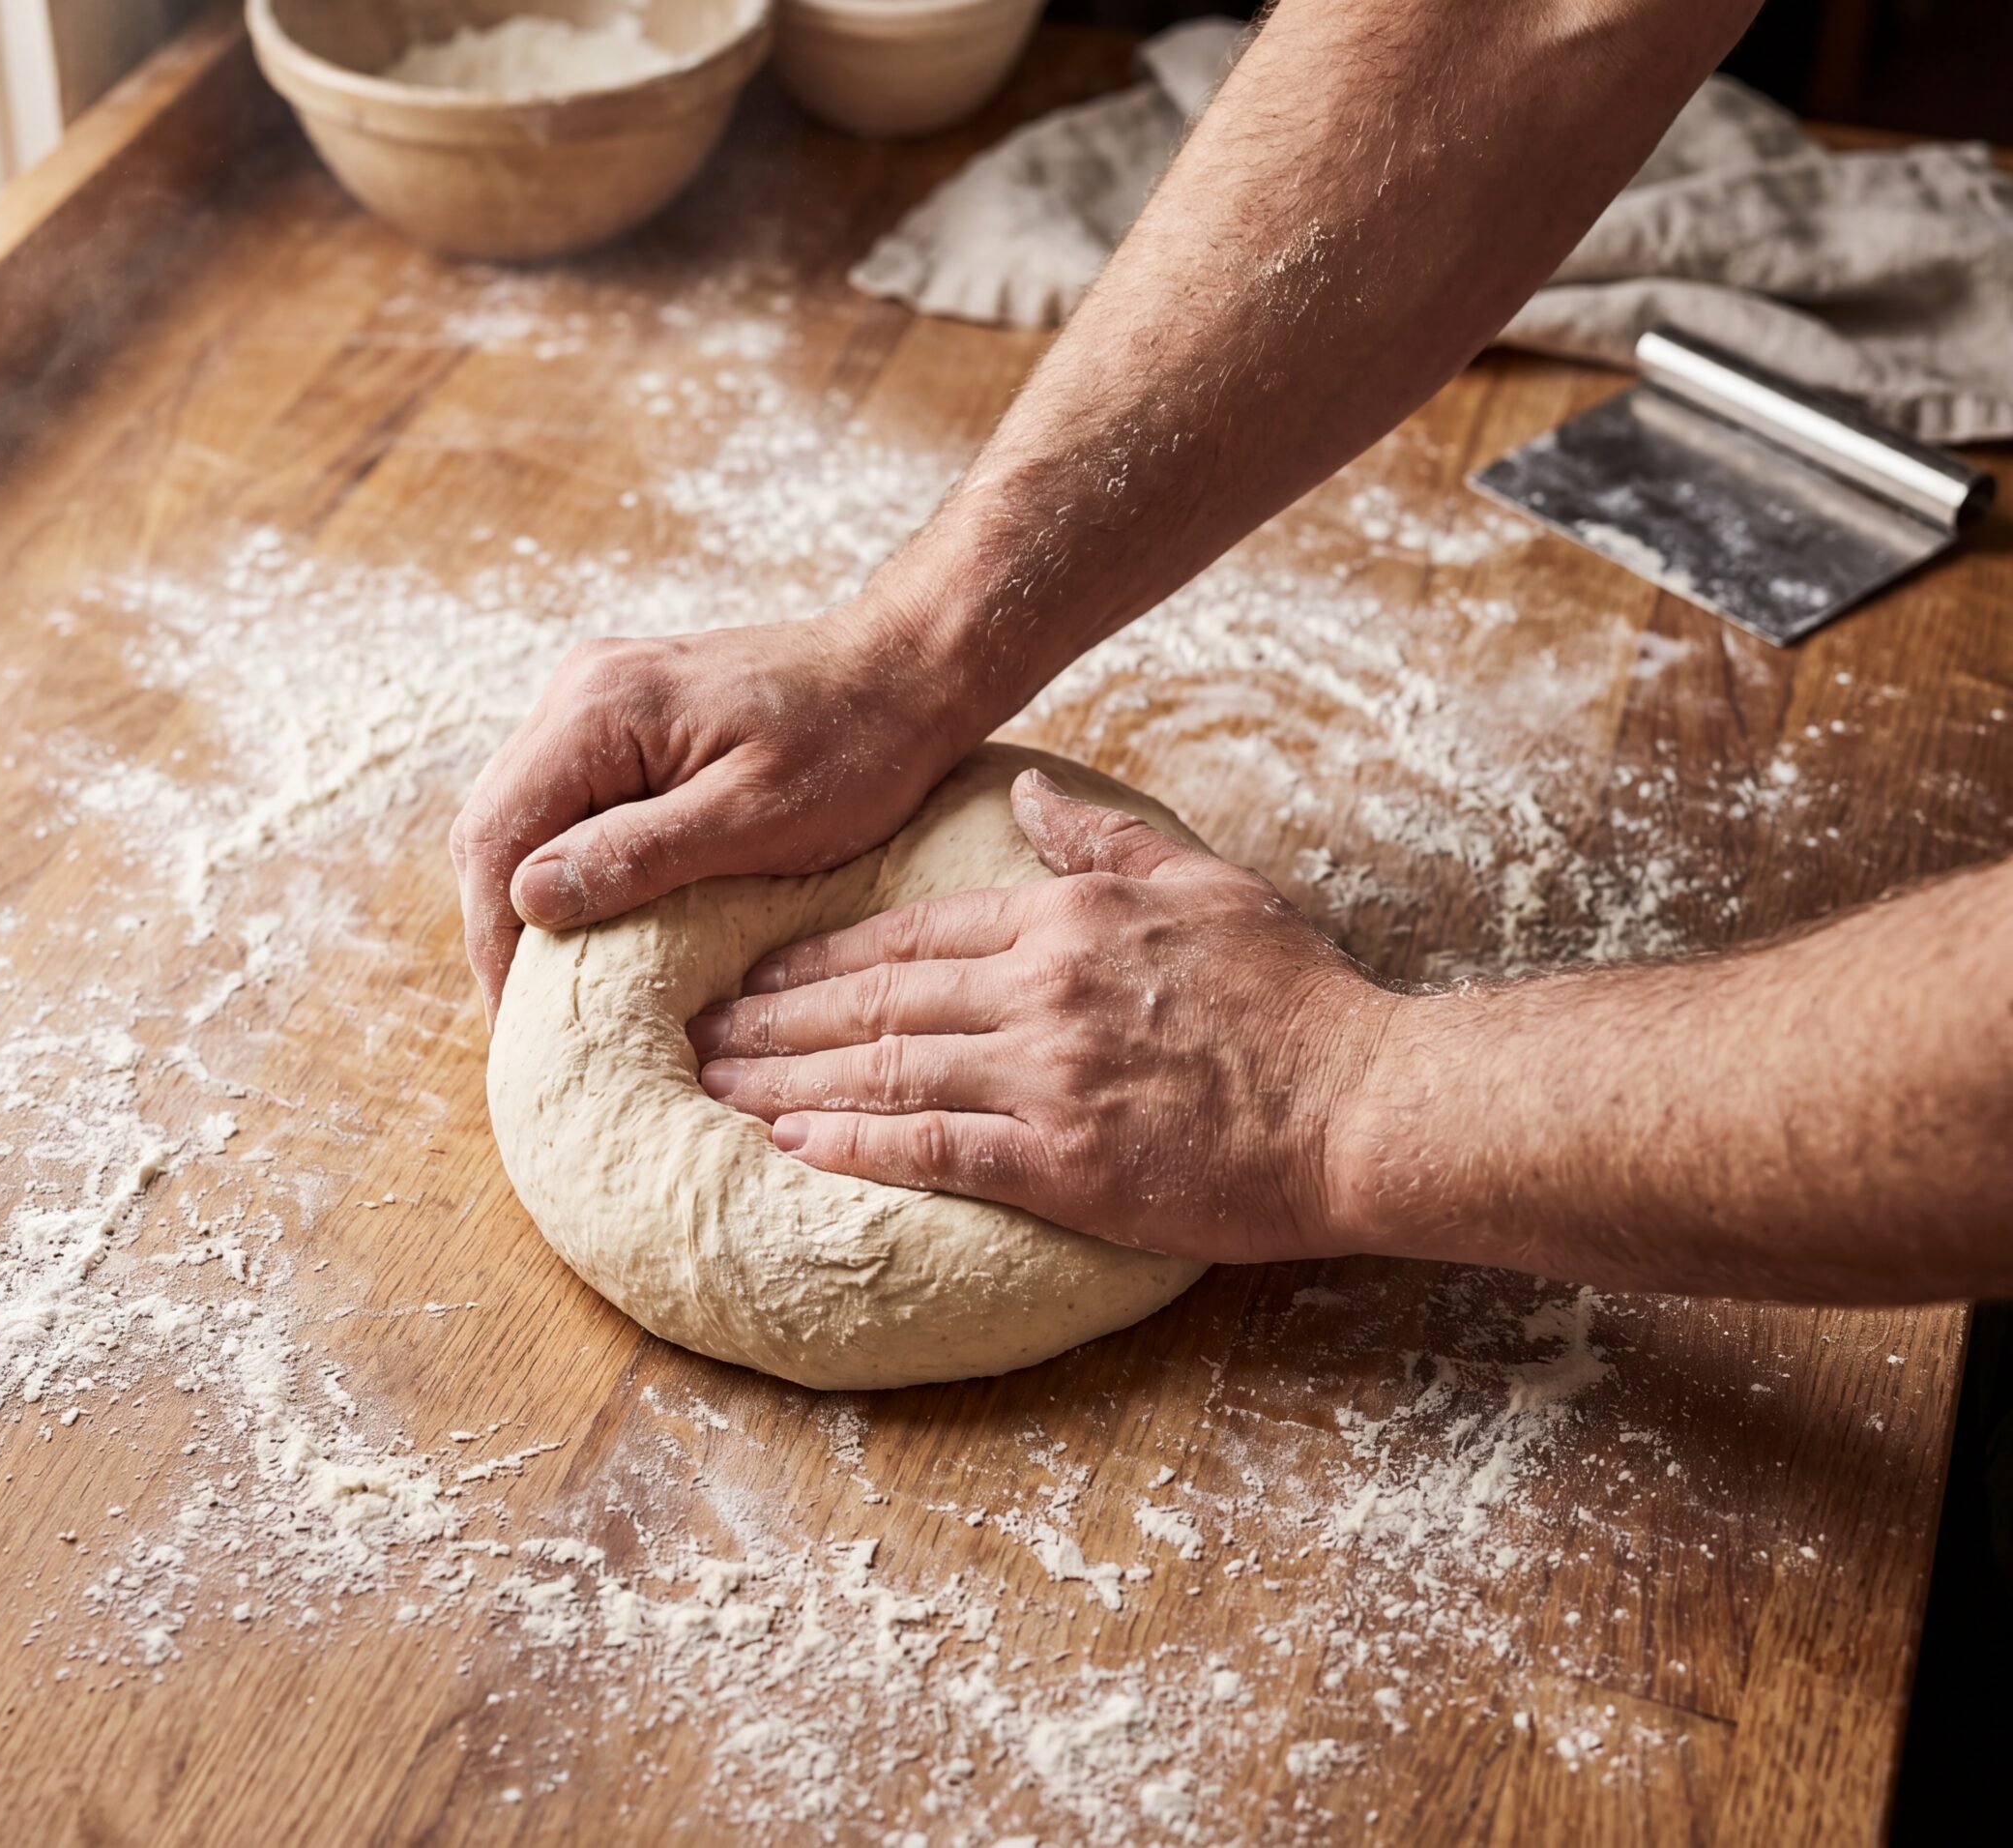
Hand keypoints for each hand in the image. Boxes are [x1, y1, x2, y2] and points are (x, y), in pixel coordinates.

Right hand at [450, 604, 982, 1019]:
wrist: (906, 670)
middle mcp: (579, 691)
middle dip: (500, 926)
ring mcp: (597, 699)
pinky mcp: (624, 717)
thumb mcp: (755, 817)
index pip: (496, 836)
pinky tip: (587, 919)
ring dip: (524, 898)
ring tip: (551, 983)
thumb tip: (529, 900)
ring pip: (518, 813)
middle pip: (490, 823)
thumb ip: (638, 854)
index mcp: (599, 710)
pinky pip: (561, 800)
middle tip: (528, 1018)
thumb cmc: (854, 745)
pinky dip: (559, 863)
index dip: (496, 939)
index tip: (519, 1023)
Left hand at [684, 769, 1395, 1263]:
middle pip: (873, 1002)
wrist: (1360, 1101)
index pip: (908, 936)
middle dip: (774, 1019)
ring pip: (884, 1072)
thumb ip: (1101, 838)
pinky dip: (856, 1147)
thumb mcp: (1198, 880)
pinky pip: (934, 1150)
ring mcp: (1046, 1079)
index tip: (753, 973)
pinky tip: (793, 1147)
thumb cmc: (1289, 995)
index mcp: (1062, 921)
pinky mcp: (1063, 1163)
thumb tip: (1030, 793)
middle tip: (696, 1035)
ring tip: (716, 1088)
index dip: (817, 957)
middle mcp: (1037, 992)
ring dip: (788, 1082)